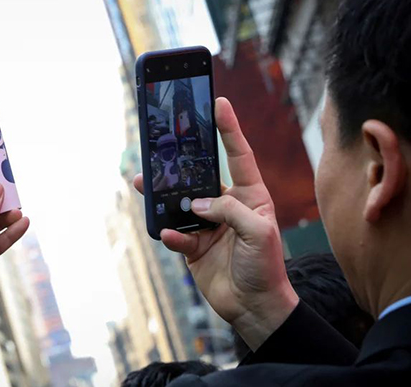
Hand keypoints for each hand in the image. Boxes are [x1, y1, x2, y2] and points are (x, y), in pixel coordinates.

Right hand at [134, 98, 298, 350]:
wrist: (254, 308)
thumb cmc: (266, 266)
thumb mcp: (258, 232)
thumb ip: (228, 211)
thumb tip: (195, 203)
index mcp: (250, 196)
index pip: (238, 155)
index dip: (229, 129)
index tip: (219, 102)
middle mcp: (227, 206)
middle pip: (199, 177)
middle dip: (180, 164)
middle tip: (161, 147)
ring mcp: (208, 225)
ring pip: (180, 203)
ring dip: (163, 196)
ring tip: (143, 184)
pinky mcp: (193, 246)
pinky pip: (176, 234)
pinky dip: (171, 234)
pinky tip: (170, 235)